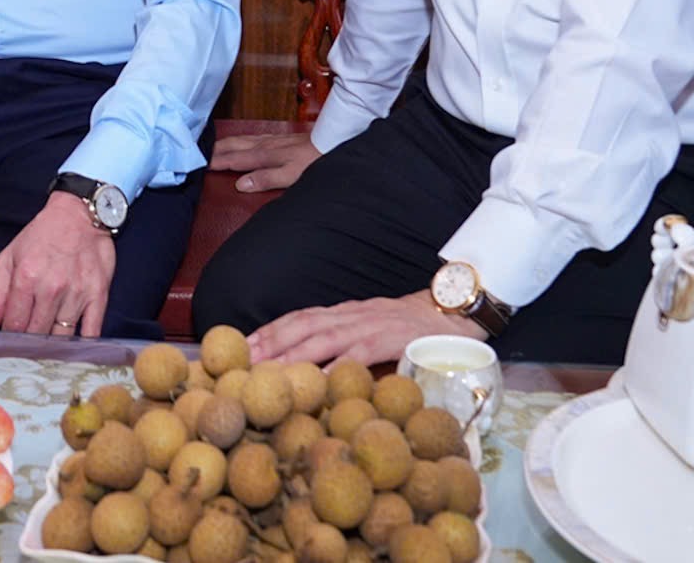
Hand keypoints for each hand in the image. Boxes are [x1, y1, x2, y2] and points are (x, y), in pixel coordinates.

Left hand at [0, 194, 116, 337]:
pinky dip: (81, 346)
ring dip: (51, 346)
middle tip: (25, 346)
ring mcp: (77, 293)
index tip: (8, 341)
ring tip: (45, 347)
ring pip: (61, 338)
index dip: (9, 337)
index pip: (14, 325)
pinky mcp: (99, 296)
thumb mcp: (9, 258)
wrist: (79, 214)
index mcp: (25, 278)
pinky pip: (91, 332)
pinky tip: (72, 350)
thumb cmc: (41, 236)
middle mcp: (51, 288)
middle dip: (28, 343)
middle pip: (36, 334)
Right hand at [209, 130, 320, 192]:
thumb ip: (264, 179)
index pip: (233, 159)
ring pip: (240, 139)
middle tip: (197, 152)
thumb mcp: (289, 177)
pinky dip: (238, 138)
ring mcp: (270, 139)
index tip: (198, 164)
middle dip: (214, 149)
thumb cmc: (311, 163)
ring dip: (223, 142)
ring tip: (210, 145)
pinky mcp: (277, 137)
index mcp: (262, 156)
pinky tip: (239, 140)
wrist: (330, 144)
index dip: (215, 162)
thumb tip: (240, 184)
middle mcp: (263, 145)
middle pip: (232, 146)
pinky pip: (250, 136)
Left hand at [248, 290, 483, 365]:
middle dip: (268, 342)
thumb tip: (313, 371)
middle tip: (240, 362)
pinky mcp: (390, 339)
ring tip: (268, 372)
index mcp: (344, 313)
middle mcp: (350, 315)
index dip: (268, 330)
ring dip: (292, 354)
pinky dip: (336, 365)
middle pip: (300, 325)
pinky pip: (358, 353)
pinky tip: (317, 380)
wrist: (454, 316)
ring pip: (322, 336)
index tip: (240, 346)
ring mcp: (369, 325)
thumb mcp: (372, 332)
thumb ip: (346, 345)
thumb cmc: (410, 331)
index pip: (298, 318)